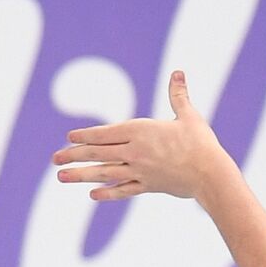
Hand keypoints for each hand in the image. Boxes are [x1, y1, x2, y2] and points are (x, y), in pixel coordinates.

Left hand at [52, 71, 232, 201]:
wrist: (211, 174)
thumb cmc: (201, 143)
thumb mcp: (189, 116)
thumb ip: (178, 95)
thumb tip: (178, 72)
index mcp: (142, 131)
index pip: (106, 133)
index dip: (86, 136)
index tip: (70, 138)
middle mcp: (135, 152)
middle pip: (99, 153)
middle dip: (74, 155)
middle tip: (54, 158)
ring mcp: (140, 171)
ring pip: (105, 173)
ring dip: (80, 175)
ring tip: (60, 177)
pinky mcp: (148, 186)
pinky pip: (123, 190)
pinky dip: (108, 192)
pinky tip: (92, 194)